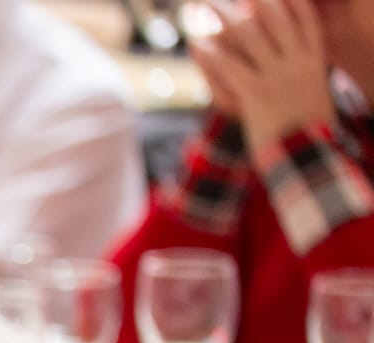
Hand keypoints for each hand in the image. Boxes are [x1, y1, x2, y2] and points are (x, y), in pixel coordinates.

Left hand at [194, 0, 333, 150]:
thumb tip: (296, 55)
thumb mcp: (315, 92)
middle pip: (273, 19)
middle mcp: (297, 62)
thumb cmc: (309, 129)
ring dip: (224, 16)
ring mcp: (276, 76)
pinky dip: (210, 52)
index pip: (304, 19)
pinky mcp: (254, 94)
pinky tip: (195, 43)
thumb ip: (305, 71)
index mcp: (315, 60)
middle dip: (251, 1)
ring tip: (205, 6)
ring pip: (249, 35)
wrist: (305, 157)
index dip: (286, 1)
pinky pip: (229, 66)